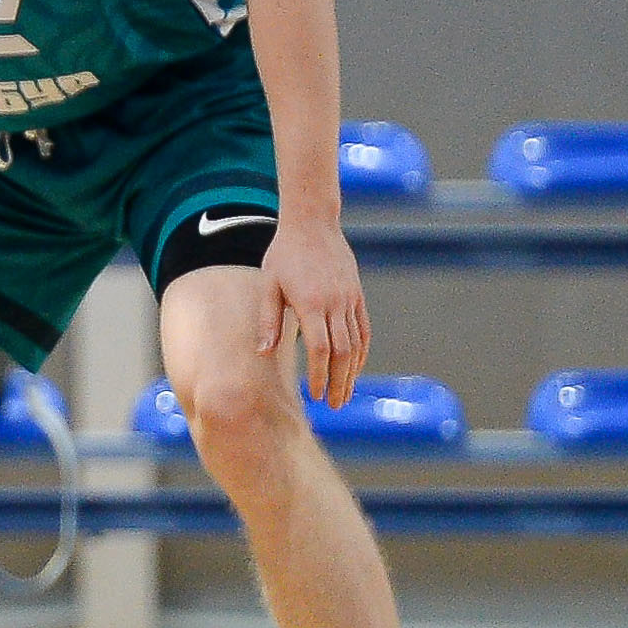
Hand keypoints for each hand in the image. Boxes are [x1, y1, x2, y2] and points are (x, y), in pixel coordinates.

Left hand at [262, 216, 369, 409]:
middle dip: (340, 382)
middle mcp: (335, 303)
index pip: (321, 349)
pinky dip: (362, 352)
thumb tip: (263, 353)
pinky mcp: (357, 294)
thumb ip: (268, 319)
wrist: (312, 223)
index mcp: (311, 303)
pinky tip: (355, 368)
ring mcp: (349, 299)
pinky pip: (364, 329)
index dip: (320, 375)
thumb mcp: (268, 284)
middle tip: (335, 405)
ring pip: (357, 344)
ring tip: (345, 394)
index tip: (316, 395)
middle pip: (343, 352)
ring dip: (352, 372)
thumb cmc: (284, 253)